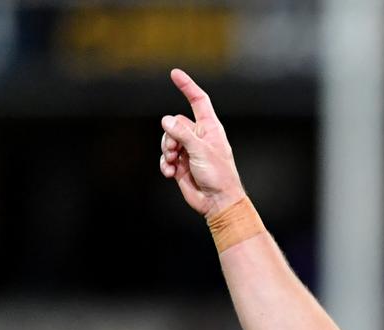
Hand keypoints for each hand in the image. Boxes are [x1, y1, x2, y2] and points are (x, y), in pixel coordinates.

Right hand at [158, 68, 245, 217]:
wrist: (217, 202)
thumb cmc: (219, 176)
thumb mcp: (201, 151)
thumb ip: (182, 134)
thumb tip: (165, 120)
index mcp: (211, 129)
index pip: (198, 101)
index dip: (187, 87)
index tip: (175, 73)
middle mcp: (199, 137)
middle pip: (175, 123)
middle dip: (170, 136)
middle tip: (177, 151)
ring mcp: (190, 150)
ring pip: (167, 140)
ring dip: (167, 152)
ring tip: (174, 163)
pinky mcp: (181, 164)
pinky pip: (165, 157)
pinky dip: (165, 164)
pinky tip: (171, 173)